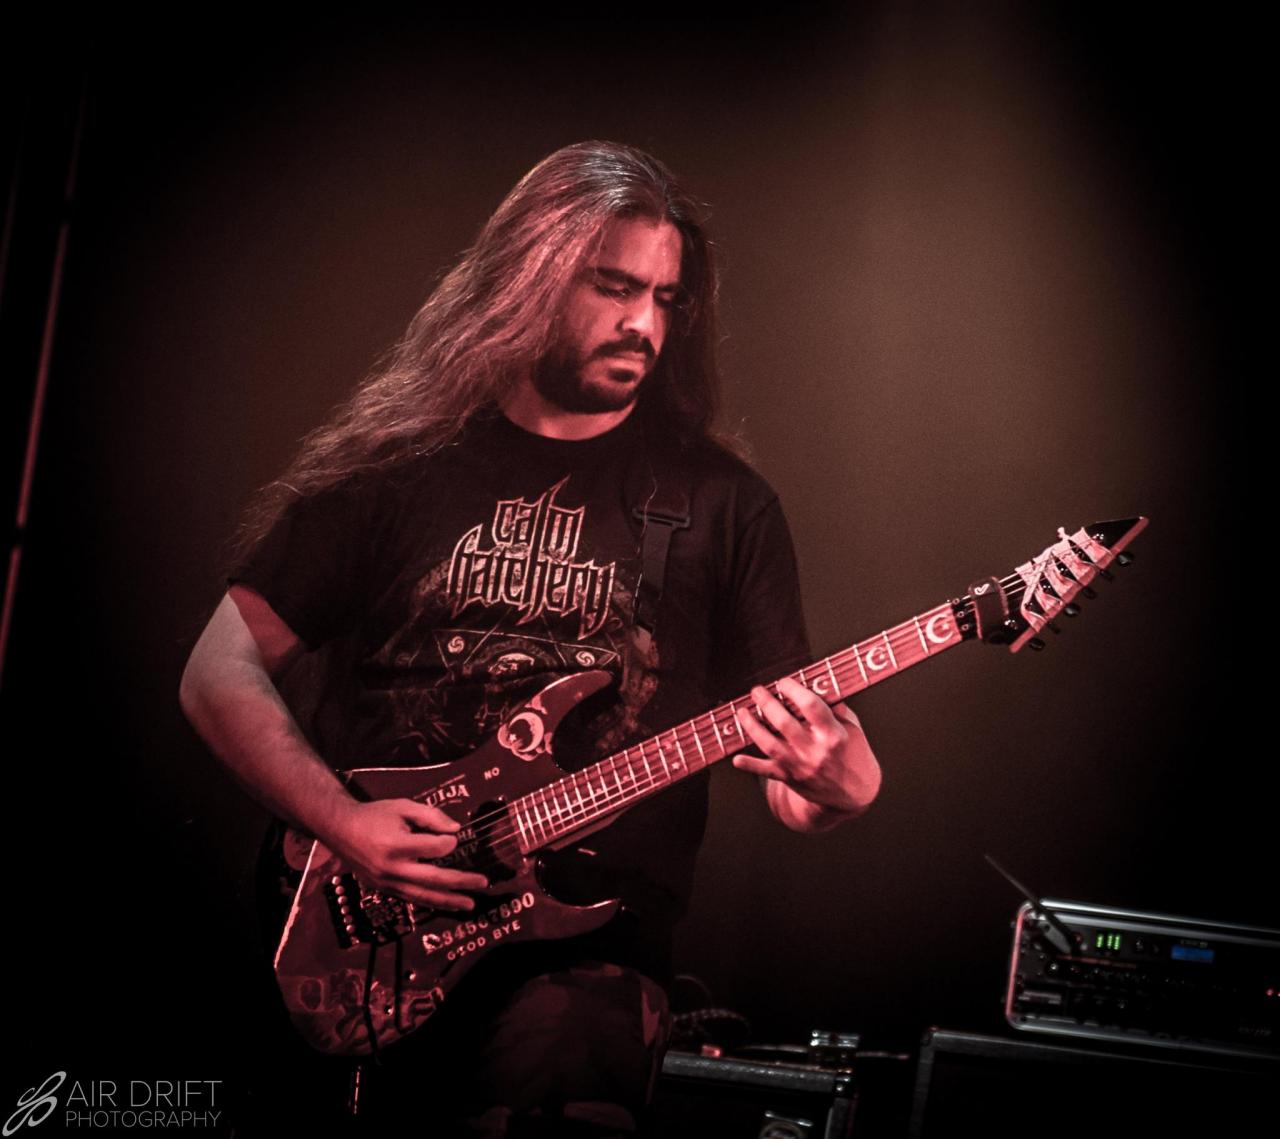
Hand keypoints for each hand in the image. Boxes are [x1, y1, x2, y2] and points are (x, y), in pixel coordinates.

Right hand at [325, 799, 488, 910]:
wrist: (339, 829)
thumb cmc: (373, 815)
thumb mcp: (402, 806)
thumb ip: (430, 816)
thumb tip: (456, 830)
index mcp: (395, 844)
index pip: (433, 849)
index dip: (448, 843)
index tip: (455, 838)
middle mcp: (391, 867)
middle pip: (432, 878)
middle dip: (461, 881)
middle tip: (482, 882)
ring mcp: (386, 882)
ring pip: (423, 895)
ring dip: (449, 900)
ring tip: (470, 903)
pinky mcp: (383, 888)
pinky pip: (410, 898)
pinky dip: (430, 901)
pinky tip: (446, 903)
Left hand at [732, 677, 880, 823]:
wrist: (854, 794)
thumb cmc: (854, 754)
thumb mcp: (853, 728)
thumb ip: (836, 708)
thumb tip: (819, 686)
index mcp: (833, 734)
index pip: (811, 706)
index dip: (793, 690)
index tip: (783, 682)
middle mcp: (815, 751)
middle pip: (784, 723)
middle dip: (767, 703)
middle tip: (757, 691)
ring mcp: (801, 766)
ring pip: (770, 744)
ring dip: (752, 726)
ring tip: (742, 712)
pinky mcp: (791, 778)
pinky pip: (767, 771)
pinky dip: (750, 765)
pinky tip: (737, 759)